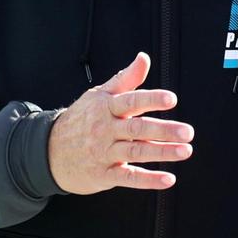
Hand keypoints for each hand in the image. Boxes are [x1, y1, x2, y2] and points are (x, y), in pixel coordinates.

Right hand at [47, 52, 193, 193]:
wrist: (49, 151)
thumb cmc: (82, 119)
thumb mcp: (100, 94)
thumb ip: (126, 78)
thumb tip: (144, 58)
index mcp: (106, 107)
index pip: (131, 101)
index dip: (151, 99)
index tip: (172, 99)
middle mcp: (105, 129)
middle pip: (137, 128)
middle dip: (163, 130)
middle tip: (187, 132)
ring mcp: (103, 153)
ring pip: (136, 152)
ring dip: (162, 152)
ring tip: (184, 151)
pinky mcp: (103, 174)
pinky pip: (128, 178)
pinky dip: (148, 180)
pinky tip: (168, 178)